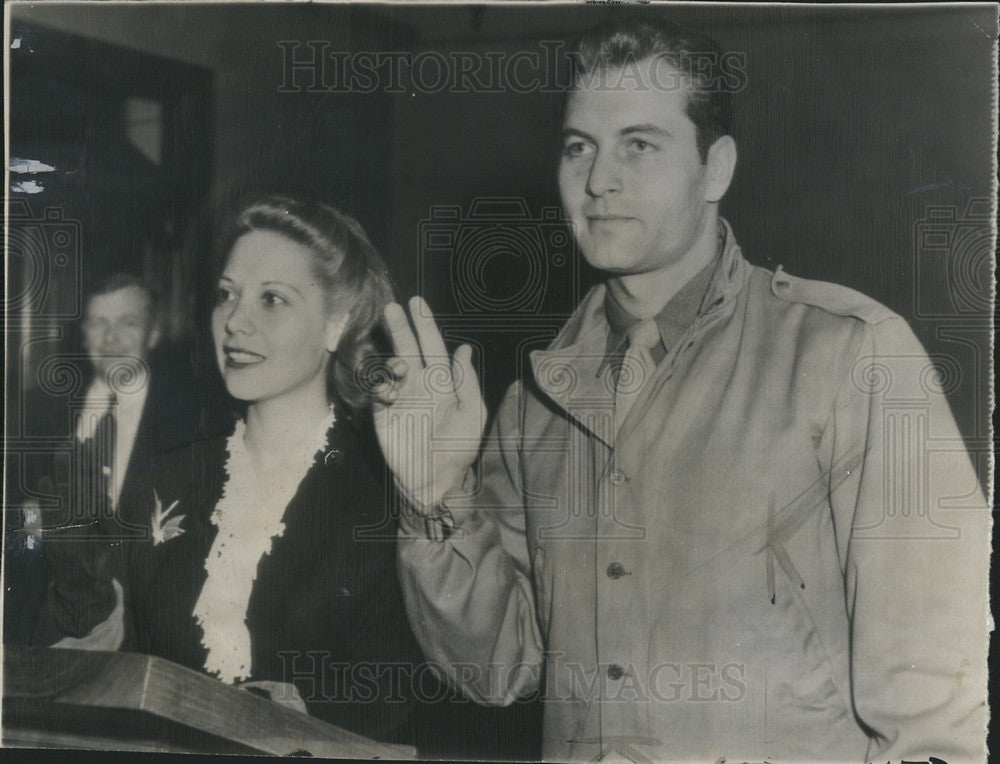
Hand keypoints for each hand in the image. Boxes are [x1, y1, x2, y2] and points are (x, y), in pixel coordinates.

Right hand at [373, 296, 486, 507]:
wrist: (434, 479)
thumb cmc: (458, 447)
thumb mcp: (472, 414)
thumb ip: (467, 383)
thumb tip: (465, 349)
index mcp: (443, 381)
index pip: (433, 346)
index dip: (425, 325)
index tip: (416, 303)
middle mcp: (419, 383)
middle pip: (408, 348)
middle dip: (400, 328)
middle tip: (391, 307)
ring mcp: (400, 396)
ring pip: (391, 365)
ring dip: (391, 356)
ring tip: (399, 365)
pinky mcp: (383, 412)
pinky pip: (378, 390)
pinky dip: (381, 384)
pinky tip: (390, 391)